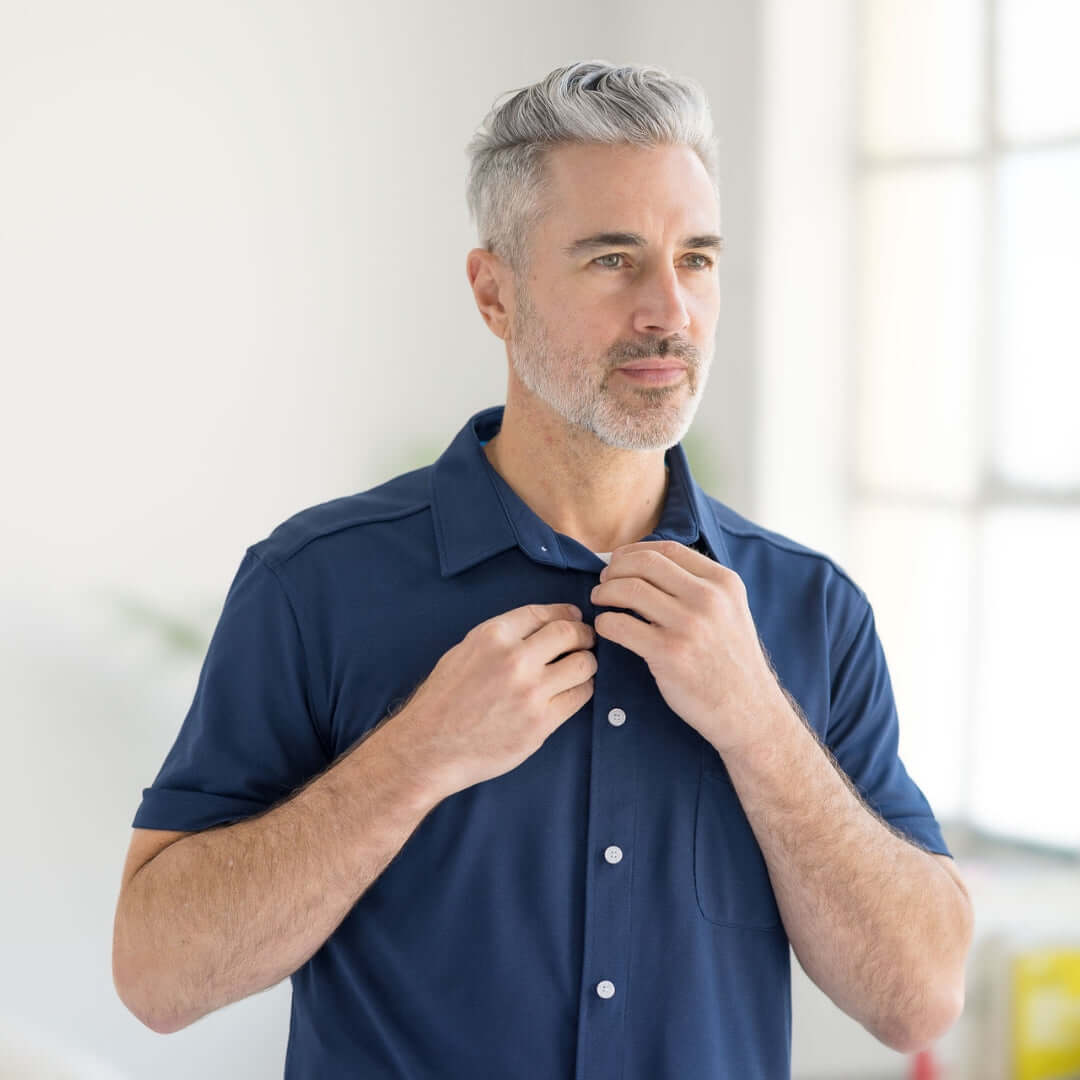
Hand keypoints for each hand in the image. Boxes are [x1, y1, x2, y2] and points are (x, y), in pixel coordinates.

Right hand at [388, 603, 596, 797]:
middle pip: (569, 633)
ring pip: (583, 664)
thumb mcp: (465, 651)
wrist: (430, 747)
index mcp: (493, 636)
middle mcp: (514, 659)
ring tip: (582, 666)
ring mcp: (531, 692)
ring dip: (587, 662)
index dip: (565, 612)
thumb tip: (540, 627)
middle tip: (586, 641)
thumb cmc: (443, 700)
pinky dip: (582, 689)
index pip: (543, 613)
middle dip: (583, 635)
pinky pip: (580, 696)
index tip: (574, 617)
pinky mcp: (541, 722)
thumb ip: (501, 638)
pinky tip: (574, 690)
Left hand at [590, 540, 789, 756]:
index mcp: (724, 583)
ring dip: (604, 592)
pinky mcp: (669, 653)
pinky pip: (619, 624)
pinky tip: (606, 628)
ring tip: (600, 601)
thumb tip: (647, 565)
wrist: (748, 712)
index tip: (620, 562)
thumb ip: (698, 586)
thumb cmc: (730, 662)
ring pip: (627, 589)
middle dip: (615, 569)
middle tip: (605, 583)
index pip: (668, 549)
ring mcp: (689, 625)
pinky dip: (604, 622)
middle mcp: (709, 598)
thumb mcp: (730, 611)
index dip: (635, 551)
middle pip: (644, 563)